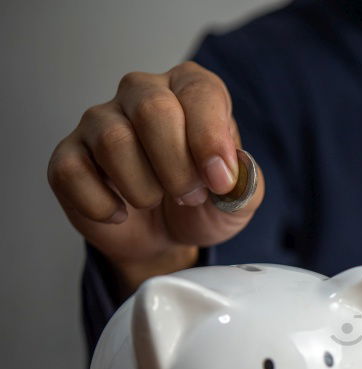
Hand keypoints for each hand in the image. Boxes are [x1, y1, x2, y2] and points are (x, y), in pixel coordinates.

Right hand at [48, 61, 263, 293]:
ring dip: (143, 188)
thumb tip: (229, 172)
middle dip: (177, 167)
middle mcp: (142, 93)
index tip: (220, 182)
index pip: (199, 92)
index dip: (210, 140)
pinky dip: (103, 205)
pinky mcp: (69, 154)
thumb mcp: (239, 199)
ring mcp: (99, 121)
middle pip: (153, 109)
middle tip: (190, 196)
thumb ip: (245, 182)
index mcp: (190, 90)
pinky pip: (74, 172)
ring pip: (113, 141)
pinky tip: (121, 212)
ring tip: (156, 201)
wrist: (166, 237)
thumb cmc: (203, 205)